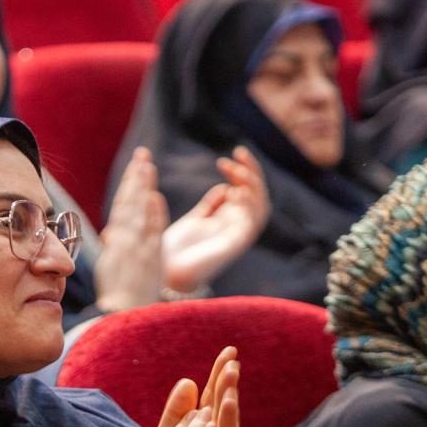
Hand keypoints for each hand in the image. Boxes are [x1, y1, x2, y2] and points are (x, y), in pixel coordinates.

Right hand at [94, 147, 168, 311]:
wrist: (122, 313)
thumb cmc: (116, 295)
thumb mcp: (110, 268)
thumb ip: (115, 248)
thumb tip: (111, 234)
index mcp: (116, 241)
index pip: (123, 205)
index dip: (129, 184)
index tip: (136, 166)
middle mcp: (125, 240)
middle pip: (131, 202)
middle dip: (136, 177)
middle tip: (143, 155)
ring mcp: (138, 248)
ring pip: (140, 212)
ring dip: (143, 188)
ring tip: (148, 166)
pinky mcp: (149, 259)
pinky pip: (151, 233)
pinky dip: (153, 215)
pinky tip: (155, 198)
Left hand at [161, 147, 269, 292]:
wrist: (165, 275)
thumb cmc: (174, 252)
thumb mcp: (193, 222)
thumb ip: (209, 208)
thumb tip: (223, 189)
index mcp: (226, 222)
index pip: (244, 193)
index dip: (240, 174)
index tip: (224, 160)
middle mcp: (236, 227)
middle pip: (257, 195)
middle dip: (251, 171)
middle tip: (237, 152)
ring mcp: (239, 235)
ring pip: (261, 205)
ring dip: (252, 182)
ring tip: (236, 167)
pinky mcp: (237, 244)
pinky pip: (254, 221)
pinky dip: (251, 203)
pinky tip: (238, 190)